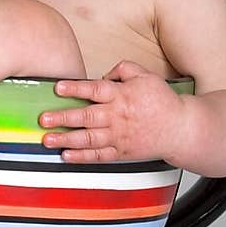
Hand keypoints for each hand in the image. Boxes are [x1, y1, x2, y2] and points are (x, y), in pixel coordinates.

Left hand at [38, 60, 187, 163]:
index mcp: (122, 95)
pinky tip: (66, 156)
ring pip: (89, 139)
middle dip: (63, 118)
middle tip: (43, 119)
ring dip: (66, 140)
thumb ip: (123, 69)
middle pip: (87, 117)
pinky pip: (99, 156)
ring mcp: (119, 136)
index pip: (95, 90)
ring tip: (47, 139)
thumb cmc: (162, 101)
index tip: (57, 88)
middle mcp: (118, 117)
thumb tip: (104, 73)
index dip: (75, 88)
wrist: (181, 129)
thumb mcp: (145, 75)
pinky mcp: (122, 152)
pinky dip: (82, 157)